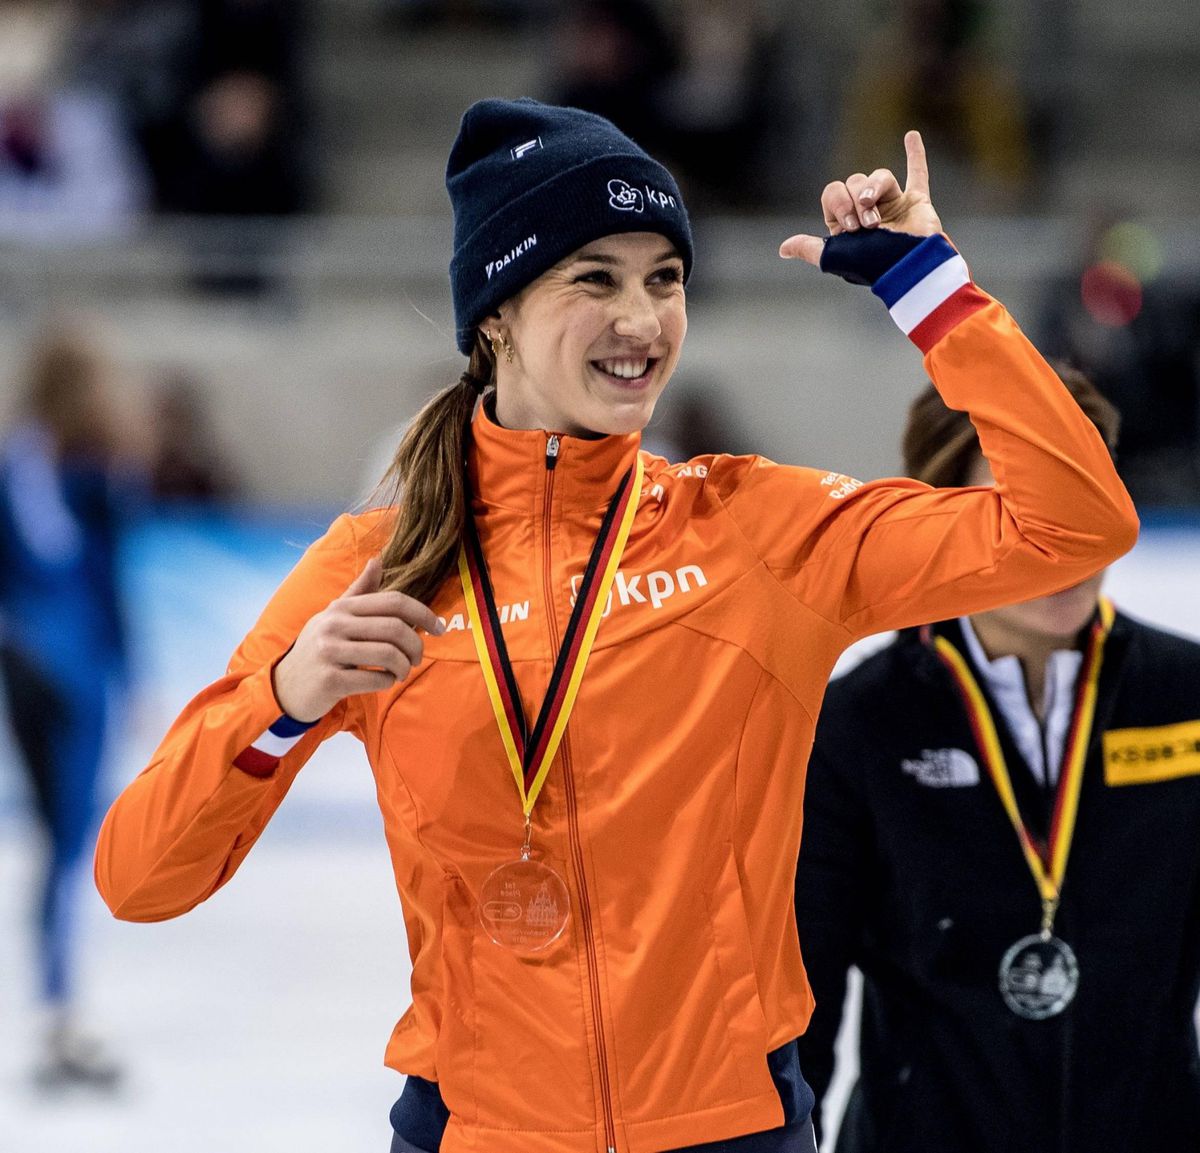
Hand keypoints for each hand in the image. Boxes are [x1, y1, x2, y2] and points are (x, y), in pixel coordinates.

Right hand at [272, 557, 444, 722]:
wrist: (285, 685)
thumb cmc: (320, 647)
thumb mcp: (334, 615)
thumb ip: (359, 590)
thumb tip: (378, 559)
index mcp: (342, 607)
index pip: (394, 602)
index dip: (424, 614)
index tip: (440, 629)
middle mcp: (334, 625)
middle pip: (395, 629)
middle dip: (416, 646)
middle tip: (417, 658)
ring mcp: (330, 652)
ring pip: (389, 655)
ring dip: (404, 667)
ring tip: (401, 672)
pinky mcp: (329, 680)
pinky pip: (376, 680)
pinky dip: (387, 682)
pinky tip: (383, 681)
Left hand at [778, 131, 942, 266]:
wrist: (909, 265)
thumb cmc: (872, 262)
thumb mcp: (833, 256)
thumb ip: (809, 249)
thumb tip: (783, 249)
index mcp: (847, 226)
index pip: (833, 192)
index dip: (838, 203)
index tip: (850, 227)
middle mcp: (868, 213)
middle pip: (855, 182)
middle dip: (858, 201)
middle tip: (869, 226)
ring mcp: (893, 206)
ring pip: (879, 177)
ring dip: (877, 190)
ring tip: (880, 217)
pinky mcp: (916, 202)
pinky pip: (917, 174)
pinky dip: (915, 155)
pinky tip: (911, 136)